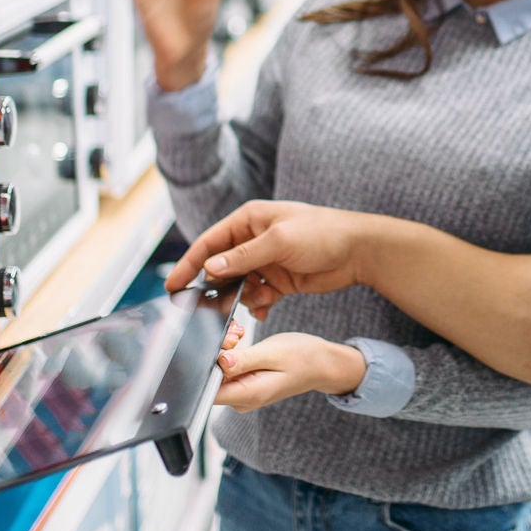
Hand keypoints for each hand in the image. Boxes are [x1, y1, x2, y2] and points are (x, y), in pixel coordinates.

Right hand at [165, 200, 380, 315]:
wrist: (358, 251)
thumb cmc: (321, 233)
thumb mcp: (279, 241)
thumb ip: (244, 256)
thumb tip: (210, 267)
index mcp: (248, 220)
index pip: (209, 243)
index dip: (189, 263)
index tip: (172, 285)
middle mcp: (253, 240)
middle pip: (220, 267)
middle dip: (213, 288)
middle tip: (202, 309)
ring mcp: (265, 262)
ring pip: (237, 286)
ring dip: (237, 299)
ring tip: (245, 309)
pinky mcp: (278, 280)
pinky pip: (256, 297)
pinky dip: (256, 306)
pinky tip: (263, 310)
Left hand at [214, 323, 366, 412]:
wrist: (321, 364)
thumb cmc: (304, 357)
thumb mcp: (274, 353)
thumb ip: (245, 360)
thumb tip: (220, 362)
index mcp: (250, 394)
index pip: (210, 391)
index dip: (208, 365)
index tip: (224, 346)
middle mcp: (243, 399)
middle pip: (212, 379)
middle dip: (217, 352)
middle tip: (236, 336)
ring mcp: (243, 394)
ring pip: (218, 372)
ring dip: (225, 350)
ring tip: (241, 336)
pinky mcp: (244, 384)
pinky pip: (227, 370)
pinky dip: (231, 353)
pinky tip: (241, 341)